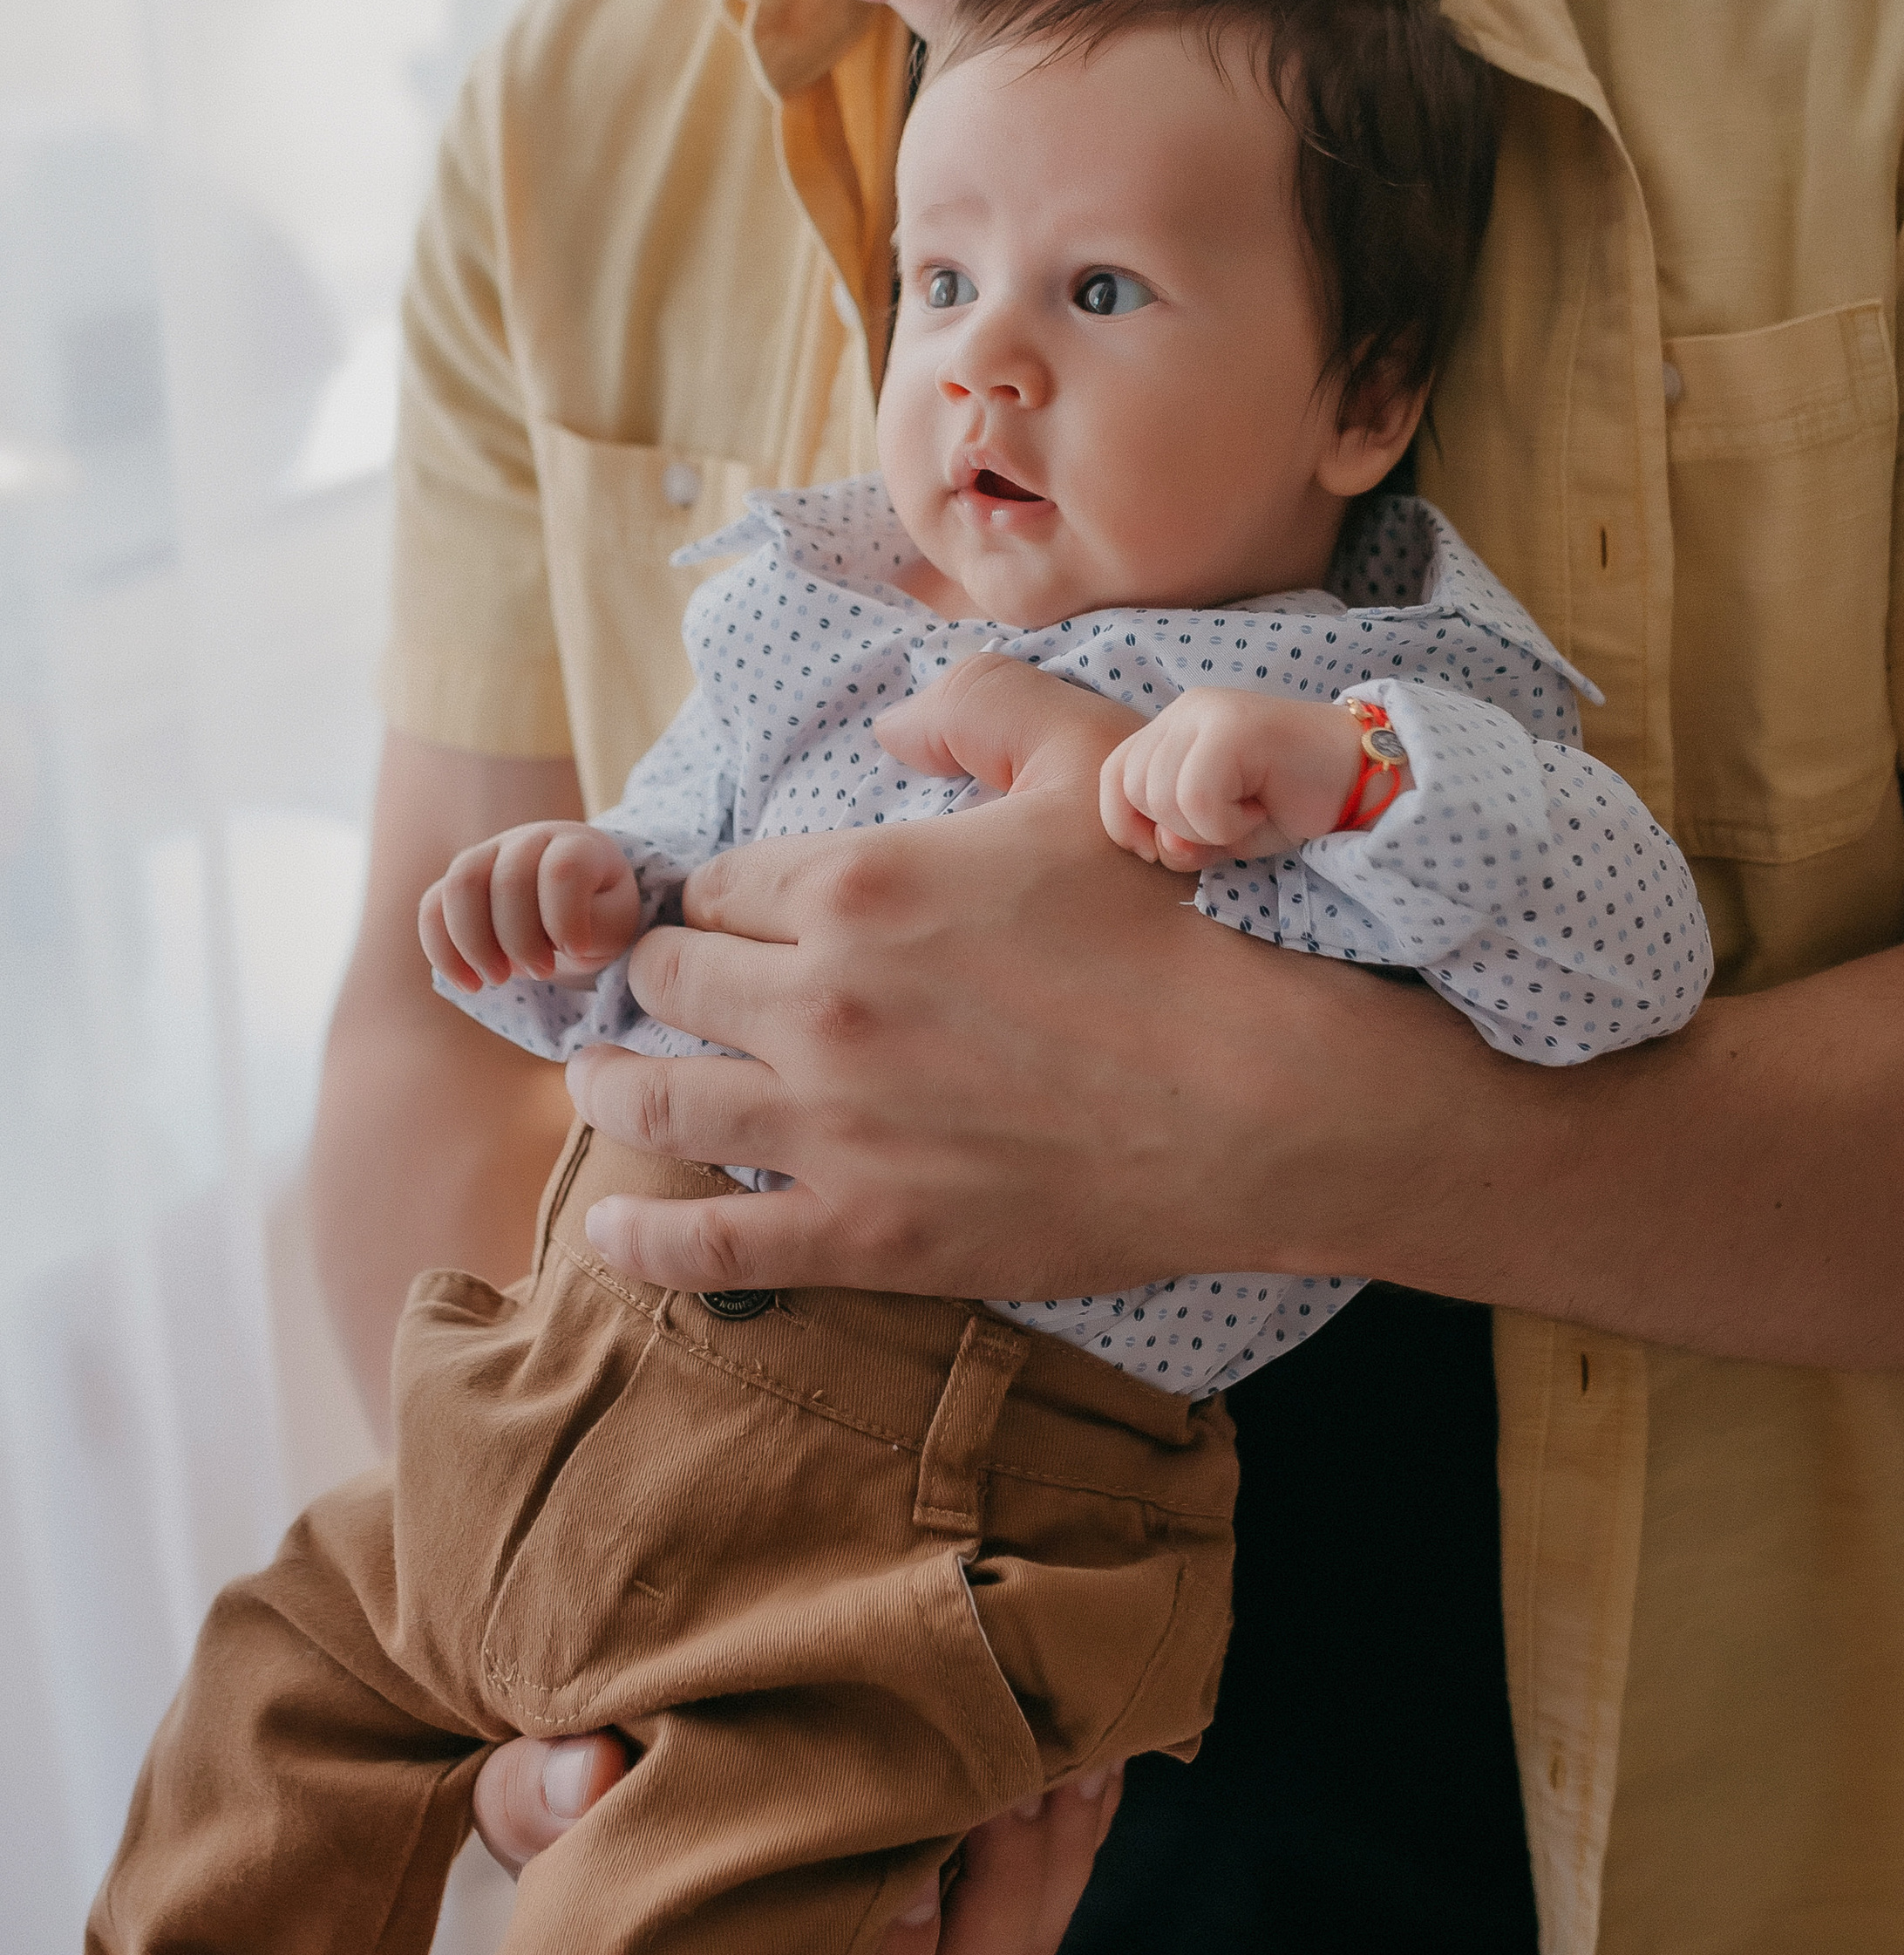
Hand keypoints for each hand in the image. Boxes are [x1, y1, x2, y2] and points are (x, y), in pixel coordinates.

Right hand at [420, 821, 641, 990]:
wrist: (575, 913)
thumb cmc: (599, 917)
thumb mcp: (616, 923)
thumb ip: (599, 924)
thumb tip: (557, 938)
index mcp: (577, 844)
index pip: (564, 869)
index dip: (566, 917)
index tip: (577, 950)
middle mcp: (528, 841)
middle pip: (508, 881)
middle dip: (521, 940)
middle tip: (542, 973)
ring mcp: (487, 856)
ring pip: (460, 886)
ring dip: (475, 944)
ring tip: (499, 979)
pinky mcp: (456, 886)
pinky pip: (431, 908)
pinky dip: (442, 951)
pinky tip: (468, 984)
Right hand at [470, 1729, 1123, 1954]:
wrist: (649, 1750)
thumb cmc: (607, 1794)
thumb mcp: (553, 1797)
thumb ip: (549, 1797)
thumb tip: (585, 1775)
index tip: (900, 1881)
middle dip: (993, 1892)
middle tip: (1000, 1783)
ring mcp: (923, 1947)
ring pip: (1017, 1945)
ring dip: (1045, 1855)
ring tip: (1044, 1754)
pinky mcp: (979, 1884)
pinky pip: (1052, 1885)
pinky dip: (1078, 1824)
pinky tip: (1084, 1751)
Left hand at [558, 653, 1441, 1301]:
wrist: (1250, 1097)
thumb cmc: (1174, 925)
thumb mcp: (1090, 762)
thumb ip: (980, 708)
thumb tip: (892, 726)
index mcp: (855, 886)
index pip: (718, 885)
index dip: (717, 895)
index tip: (725, 912)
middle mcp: (817, 1004)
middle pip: (670, 983)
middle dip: (657, 976)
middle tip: (660, 986)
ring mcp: (831, 1128)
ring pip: (657, 1104)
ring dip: (616, 1085)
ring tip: (603, 1080)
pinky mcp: (863, 1234)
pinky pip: (710, 1247)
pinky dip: (639, 1240)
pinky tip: (605, 1227)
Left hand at [1100, 687, 1369, 868]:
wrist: (1364, 781)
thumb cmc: (1291, 803)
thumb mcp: (1220, 832)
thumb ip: (1178, 839)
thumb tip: (1158, 848)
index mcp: (1174, 727)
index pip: (1114, 775)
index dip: (1127, 823)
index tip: (1166, 850)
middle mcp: (1185, 710)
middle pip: (1133, 787)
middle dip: (1173, 830)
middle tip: (1229, 827)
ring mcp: (1208, 712)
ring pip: (1160, 794)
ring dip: (1205, 828)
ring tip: (1249, 814)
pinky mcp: (1233, 727)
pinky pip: (1197, 797)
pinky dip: (1225, 824)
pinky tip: (1259, 811)